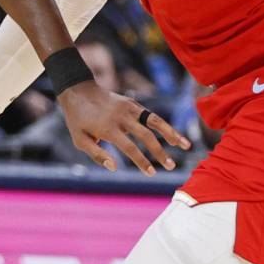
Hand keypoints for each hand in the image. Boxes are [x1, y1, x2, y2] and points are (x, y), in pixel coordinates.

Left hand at [58, 81, 189, 174]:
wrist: (78, 90)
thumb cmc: (78, 120)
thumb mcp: (79, 140)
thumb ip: (97, 155)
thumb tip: (115, 168)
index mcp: (108, 128)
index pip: (129, 147)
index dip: (141, 161)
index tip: (151, 173)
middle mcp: (121, 117)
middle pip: (146, 136)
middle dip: (160, 152)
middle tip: (170, 167)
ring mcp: (128, 108)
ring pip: (155, 121)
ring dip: (171, 134)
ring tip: (186, 145)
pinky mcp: (132, 103)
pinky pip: (151, 115)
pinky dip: (164, 124)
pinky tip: (173, 135)